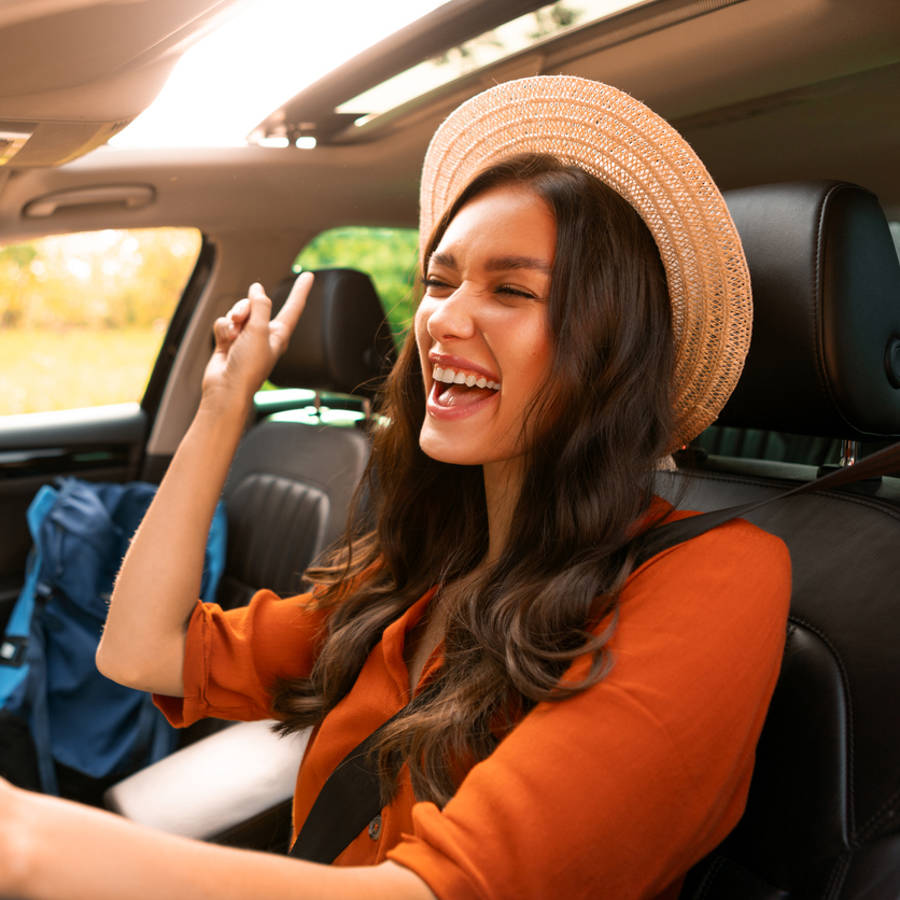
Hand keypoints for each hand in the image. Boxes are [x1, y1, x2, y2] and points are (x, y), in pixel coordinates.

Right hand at [201, 273, 313, 410]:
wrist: (226, 388)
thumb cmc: (249, 366)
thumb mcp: (259, 331)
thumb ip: (260, 306)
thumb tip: (257, 289)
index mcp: (279, 334)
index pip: (293, 308)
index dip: (301, 290)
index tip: (308, 275)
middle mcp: (264, 334)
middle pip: (256, 304)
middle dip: (245, 307)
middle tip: (241, 320)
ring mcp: (246, 337)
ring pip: (238, 311)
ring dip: (233, 319)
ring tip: (233, 334)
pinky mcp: (230, 340)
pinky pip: (224, 322)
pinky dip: (222, 329)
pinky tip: (224, 341)